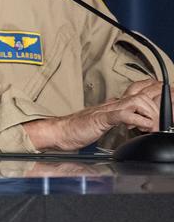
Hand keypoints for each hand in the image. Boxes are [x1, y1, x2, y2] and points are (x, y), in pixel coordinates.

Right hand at [24, 84, 160, 150]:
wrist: (59, 131)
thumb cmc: (77, 128)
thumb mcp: (104, 122)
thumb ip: (119, 117)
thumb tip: (134, 119)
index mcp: (115, 104)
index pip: (141, 89)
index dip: (158, 91)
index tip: (171, 96)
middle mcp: (114, 103)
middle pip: (144, 92)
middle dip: (162, 100)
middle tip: (171, 110)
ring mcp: (108, 109)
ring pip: (138, 101)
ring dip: (150, 113)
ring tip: (152, 125)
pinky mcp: (101, 119)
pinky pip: (124, 114)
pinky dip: (137, 120)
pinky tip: (141, 127)